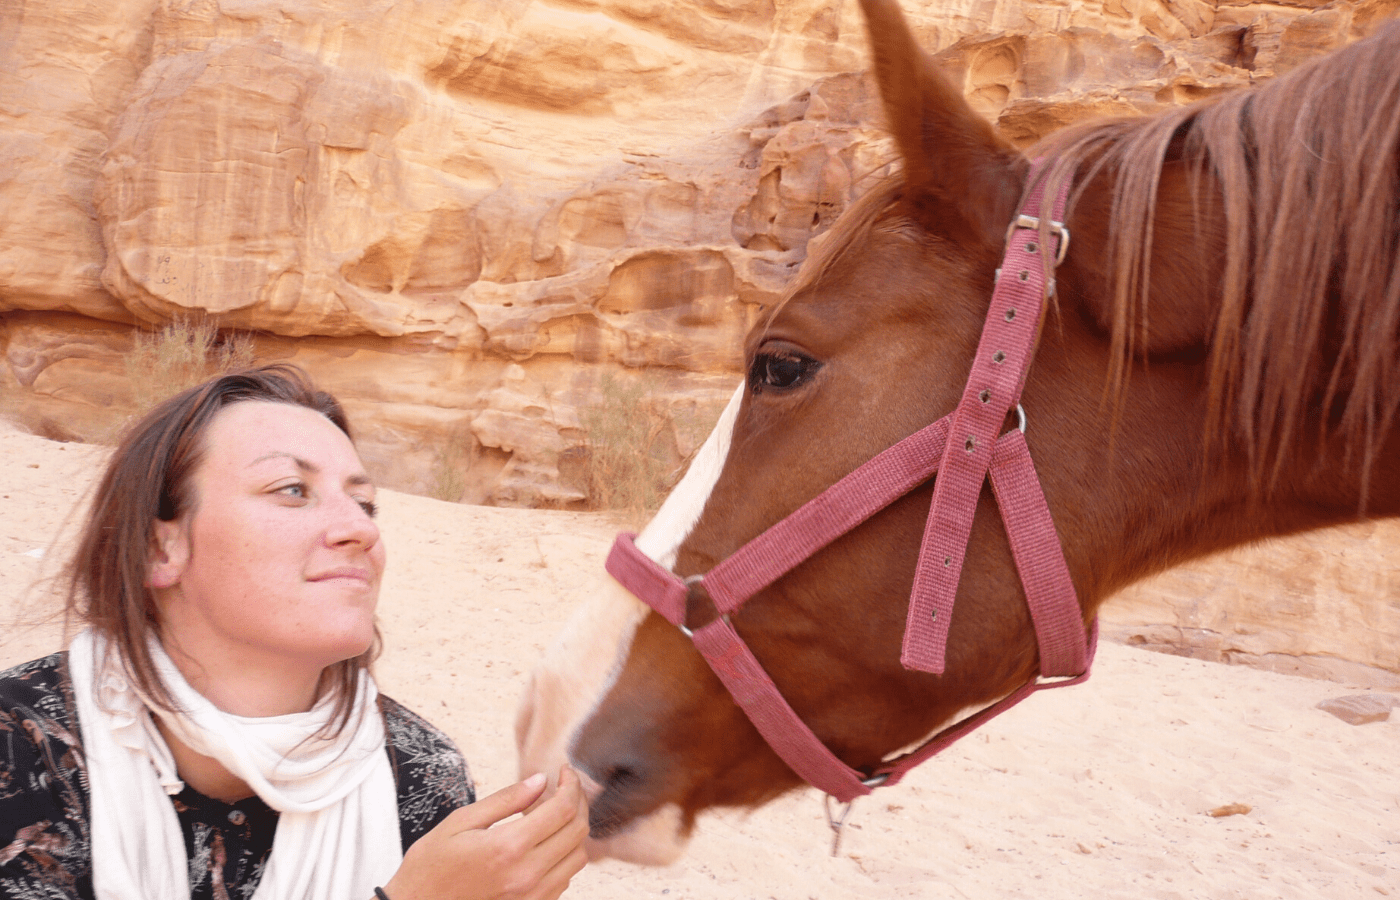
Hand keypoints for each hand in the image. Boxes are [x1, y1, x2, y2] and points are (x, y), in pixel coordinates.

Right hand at [383, 765, 589, 899]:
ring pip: (577, 857)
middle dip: (578, 802)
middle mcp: (527, 875)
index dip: (571, 785)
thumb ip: (505, 800)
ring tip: (553, 814)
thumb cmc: (431, 866)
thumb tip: (540, 780)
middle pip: (577, 832)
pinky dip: (564, 855)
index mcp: (508, 847)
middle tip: (565, 787)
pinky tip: (544, 842)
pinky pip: (565, 878)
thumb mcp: (460, 822)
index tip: (565, 771)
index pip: (562, 810)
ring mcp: (532, 896)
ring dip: (573, 830)